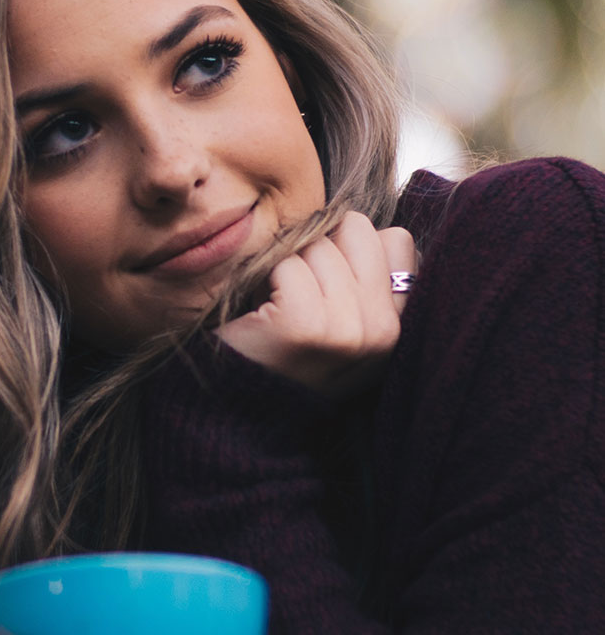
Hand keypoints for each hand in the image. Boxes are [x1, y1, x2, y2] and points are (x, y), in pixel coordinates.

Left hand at [217, 211, 417, 395]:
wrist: (235, 415)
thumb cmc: (281, 353)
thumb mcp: (339, 320)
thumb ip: (361, 275)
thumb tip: (352, 219)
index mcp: (399, 327)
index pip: (396, 239)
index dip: (349, 247)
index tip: (324, 286)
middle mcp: (383, 331)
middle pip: (355, 229)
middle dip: (316, 248)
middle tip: (295, 294)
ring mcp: (347, 329)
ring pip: (317, 243)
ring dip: (285, 266)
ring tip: (276, 308)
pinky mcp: (305, 324)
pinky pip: (285, 261)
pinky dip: (262, 278)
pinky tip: (261, 314)